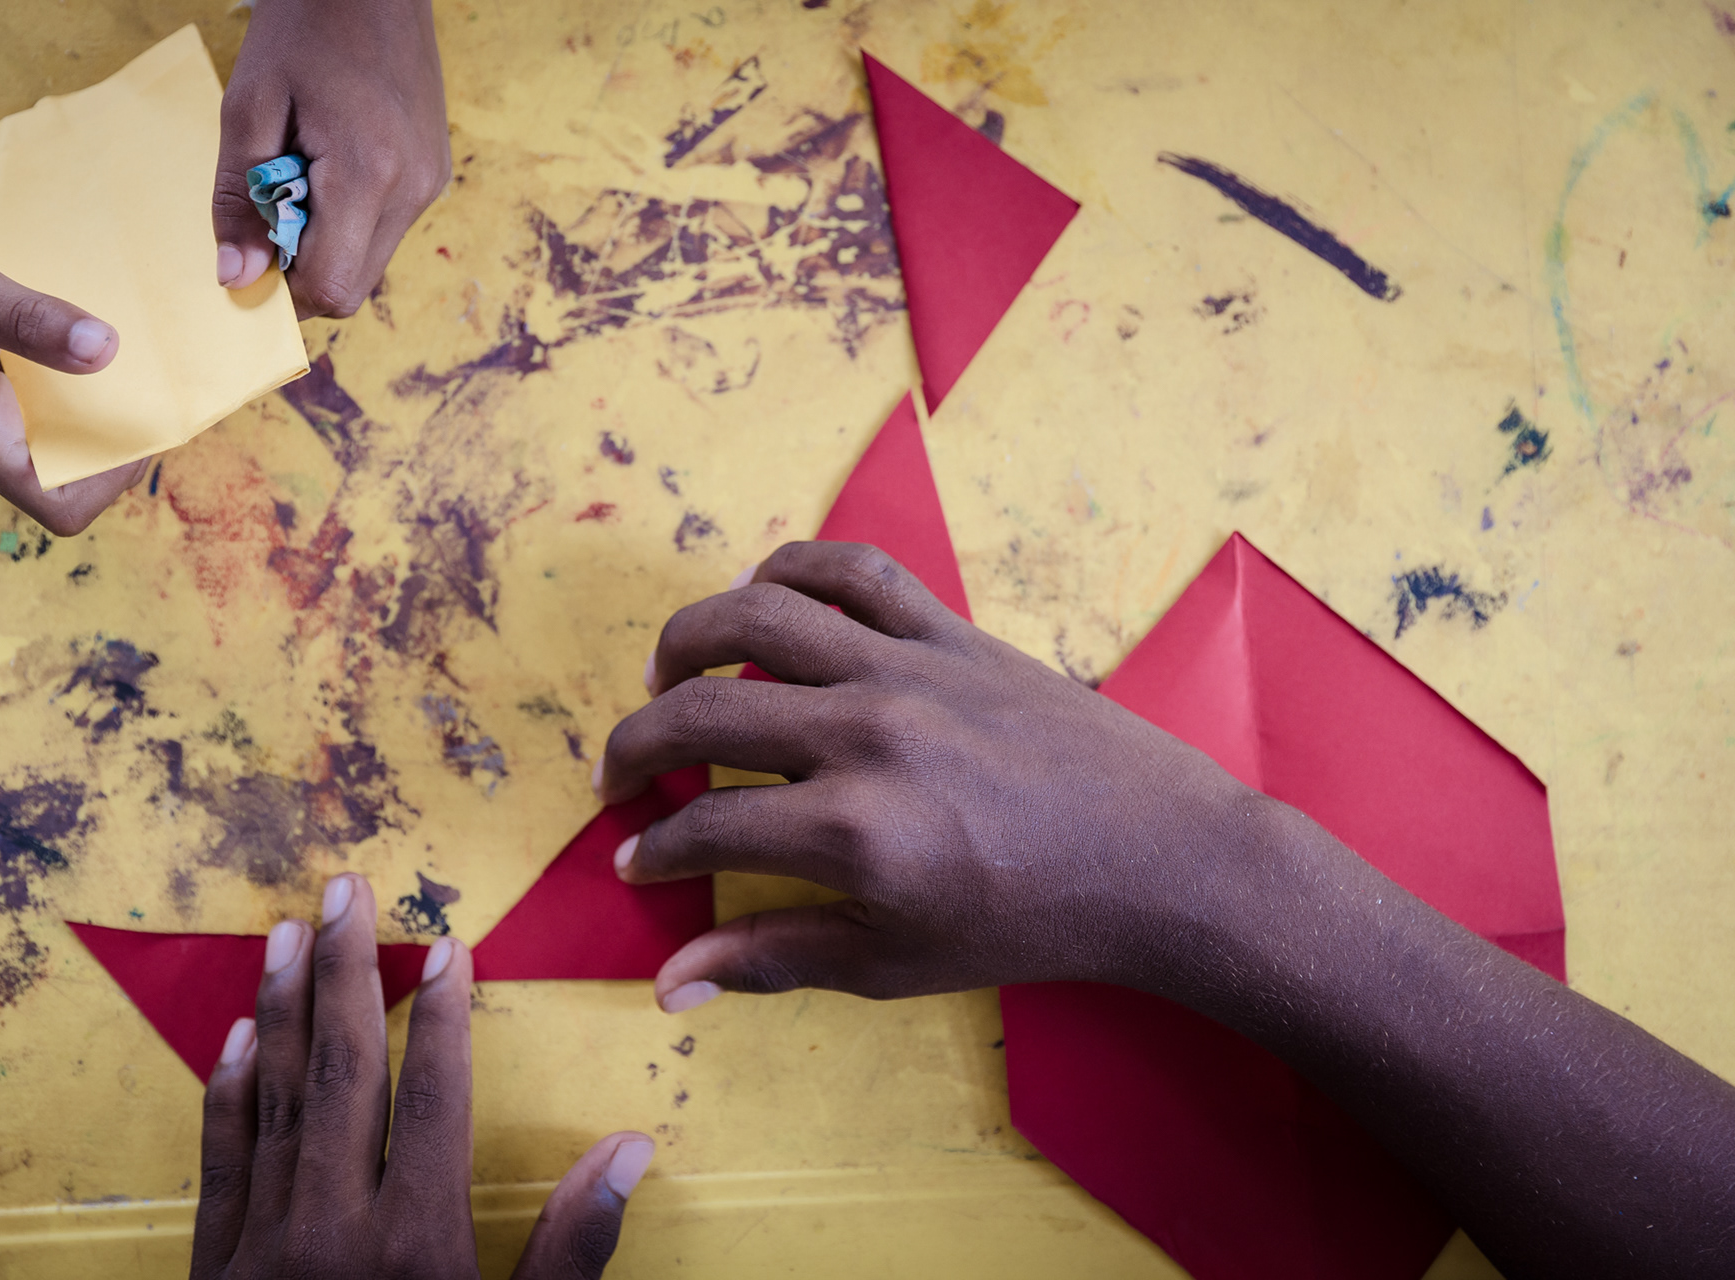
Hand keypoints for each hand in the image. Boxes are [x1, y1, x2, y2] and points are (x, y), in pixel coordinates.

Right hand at [0, 203, 146, 533]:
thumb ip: (31, 323)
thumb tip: (106, 350)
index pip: (59, 506)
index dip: (110, 481)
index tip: (141, 429)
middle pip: (71, 482)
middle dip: (119, 450)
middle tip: (155, 397)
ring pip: (64, 444)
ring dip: (105, 419)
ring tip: (141, 375)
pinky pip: (52, 409)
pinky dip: (85, 389)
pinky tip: (103, 351)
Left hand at [192, 873, 653, 1279]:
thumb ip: (572, 1251)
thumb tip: (632, 1148)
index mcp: (418, 1243)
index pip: (434, 1097)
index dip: (446, 1016)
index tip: (451, 943)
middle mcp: (335, 1226)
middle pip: (344, 1069)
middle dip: (350, 970)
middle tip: (350, 887)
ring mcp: (263, 1245)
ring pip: (272, 1097)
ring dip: (282, 1005)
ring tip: (290, 928)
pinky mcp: (213, 1271)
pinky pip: (219, 1162)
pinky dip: (225, 1093)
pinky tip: (234, 1035)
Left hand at [213, 0, 450, 318]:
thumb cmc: (305, 26)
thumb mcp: (249, 105)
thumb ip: (238, 198)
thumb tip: (236, 276)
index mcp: (369, 172)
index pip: (330, 286)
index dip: (283, 289)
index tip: (251, 254)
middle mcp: (413, 190)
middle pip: (353, 287)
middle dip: (302, 270)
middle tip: (269, 213)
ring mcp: (431, 185)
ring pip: (369, 262)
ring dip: (325, 243)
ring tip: (301, 176)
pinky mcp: (435, 175)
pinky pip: (385, 230)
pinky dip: (348, 221)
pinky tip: (330, 167)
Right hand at [596, 541, 1280, 1010]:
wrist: (1158, 858)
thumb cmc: (1030, 922)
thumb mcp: (896, 962)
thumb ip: (774, 960)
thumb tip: (670, 984)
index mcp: (851, 831)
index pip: (705, 828)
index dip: (654, 849)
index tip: (638, 859)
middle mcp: (866, 734)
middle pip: (703, 714)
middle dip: (635, 747)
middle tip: (621, 777)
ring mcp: (909, 669)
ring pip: (757, 616)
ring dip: (685, 640)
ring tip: (664, 677)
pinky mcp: (951, 630)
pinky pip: (853, 569)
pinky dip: (792, 568)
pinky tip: (762, 600)